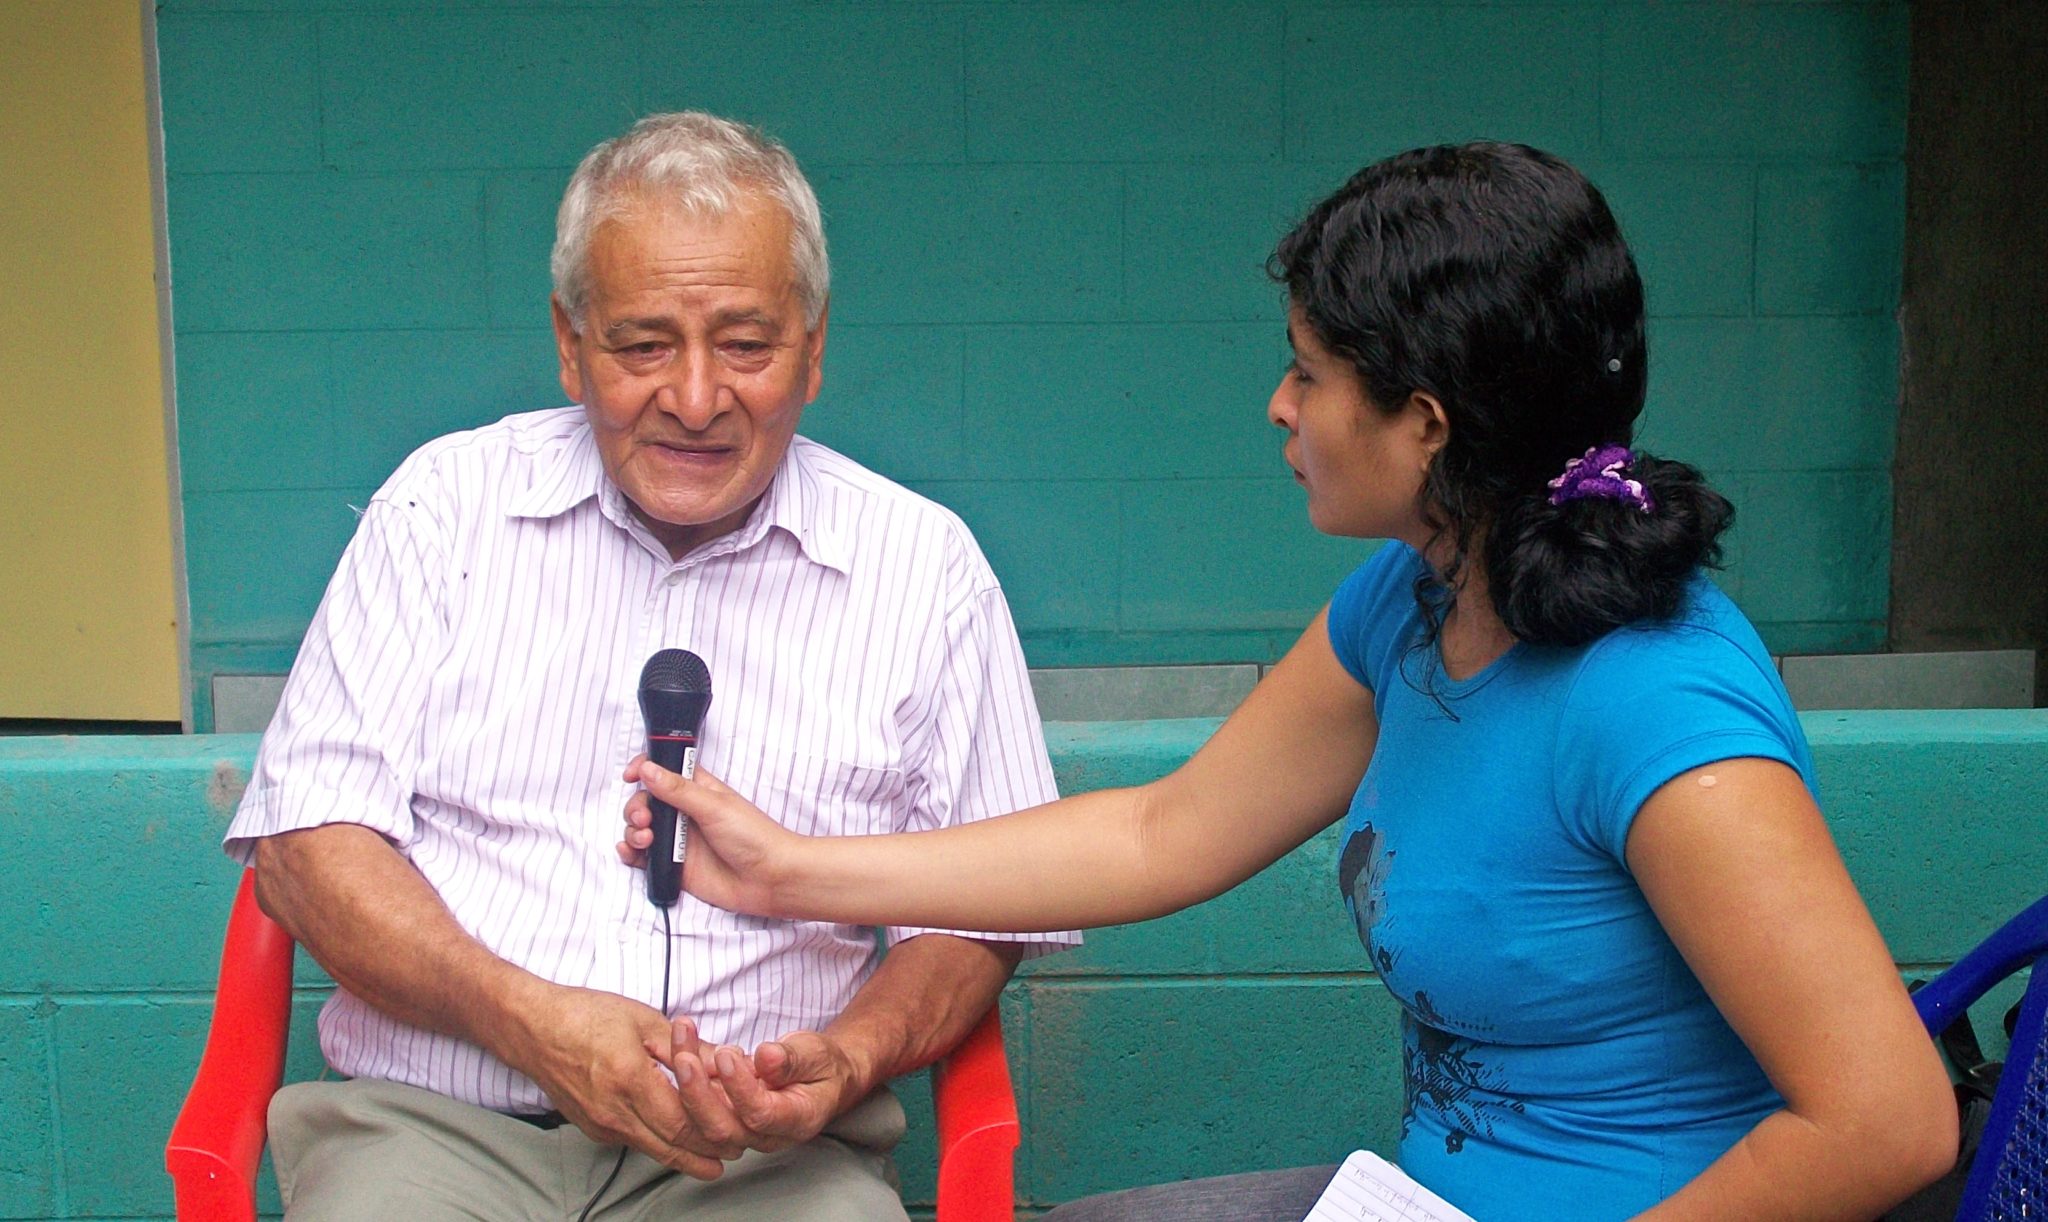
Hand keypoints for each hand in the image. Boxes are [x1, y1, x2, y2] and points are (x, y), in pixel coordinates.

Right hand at [500, 984, 723, 1179]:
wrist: (533, 1028)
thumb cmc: (586, 1016)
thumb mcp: (644, 1020)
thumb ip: (686, 1047)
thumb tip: (724, 1062)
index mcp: (628, 1078)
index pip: (681, 1121)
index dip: (714, 1132)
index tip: (738, 1134)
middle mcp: (613, 1110)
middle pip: (670, 1146)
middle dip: (706, 1154)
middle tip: (734, 1154)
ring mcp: (601, 1124)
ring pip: (652, 1150)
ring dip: (685, 1156)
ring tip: (714, 1158)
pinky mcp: (594, 1129)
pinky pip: (634, 1142)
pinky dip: (660, 1143)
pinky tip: (678, 1139)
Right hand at [618, 757, 799, 914]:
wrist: (770, 879)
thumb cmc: (754, 837)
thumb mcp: (714, 806)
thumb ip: (678, 790)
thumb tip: (648, 768)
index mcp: (698, 790)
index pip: (663, 772)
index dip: (645, 769)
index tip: (631, 776)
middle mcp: (685, 813)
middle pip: (646, 801)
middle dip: (636, 807)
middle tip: (645, 819)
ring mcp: (679, 841)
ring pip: (641, 829)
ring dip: (632, 830)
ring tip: (645, 839)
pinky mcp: (675, 866)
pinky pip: (643, 858)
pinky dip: (631, 853)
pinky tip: (631, 852)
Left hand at [689, 1023, 868, 1152]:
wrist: (818, 1077)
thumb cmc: (820, 1066)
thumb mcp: (816, 1054)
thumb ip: (792, 1059)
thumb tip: (766, 1058)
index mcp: (796, 1120)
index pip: (760, 1115)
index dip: (740, 1089)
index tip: (727, 1056)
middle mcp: (764, 1134)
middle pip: (721, 1128)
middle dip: (698, 1093)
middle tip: (685, 1057)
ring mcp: (739, 1128)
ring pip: (700, 1118)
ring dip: (684, 1078)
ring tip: (680, 1036)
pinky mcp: (721, 1114)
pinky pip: (694, 1101)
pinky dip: (682, 1069)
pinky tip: (677, 1039)